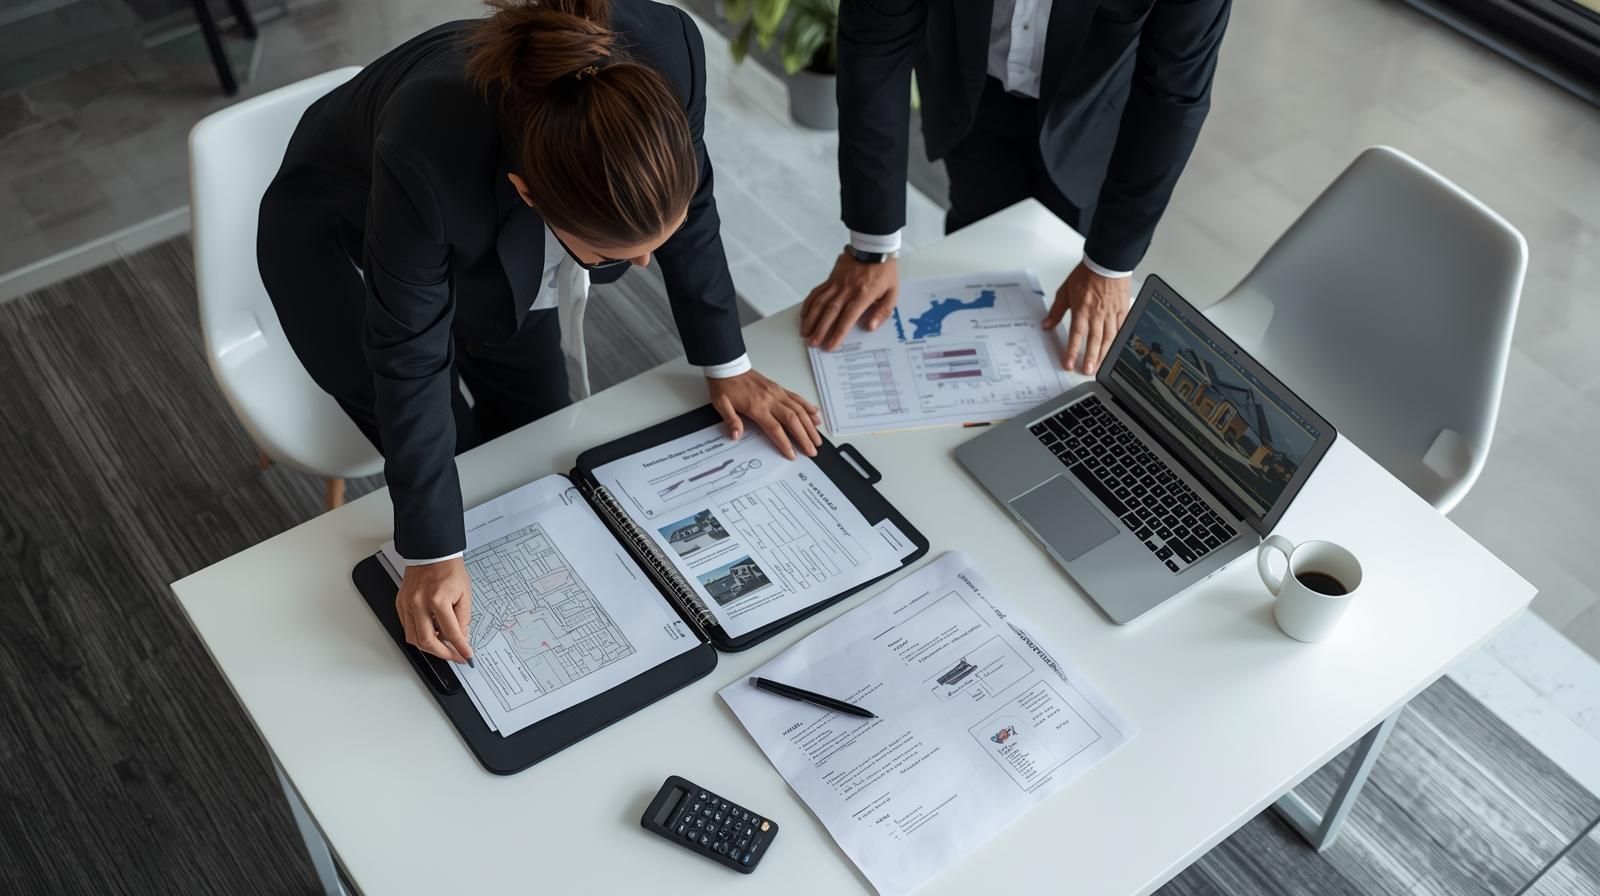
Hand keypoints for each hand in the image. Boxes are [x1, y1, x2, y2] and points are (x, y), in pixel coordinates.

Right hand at [395, 557, 472, 663]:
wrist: (432, 553)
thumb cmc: (449, 569)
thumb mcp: (464, 593)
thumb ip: (463, 618)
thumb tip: (461, 638)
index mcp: (438, 599)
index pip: (450, 632)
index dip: (460, 648)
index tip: (466, 657)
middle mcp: (419, 603)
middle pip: (427, 641)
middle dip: (443, 654)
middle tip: (454, 656)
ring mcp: (407, 604)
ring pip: (413, 638)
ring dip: (429, 647)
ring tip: (443, 647)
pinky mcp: (400, 604)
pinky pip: (407, 628)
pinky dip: (418, 635)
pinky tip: (430, 634)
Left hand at [708, 369, 822, 460]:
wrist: (729, 367)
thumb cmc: (725, 386)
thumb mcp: (721, 405)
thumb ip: (731, 421)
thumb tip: (736, 436)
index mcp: (757, 407)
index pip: (775, 428)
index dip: (785, 443)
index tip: (792, 454)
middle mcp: (771, 400)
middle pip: (793, 420)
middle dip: (805, 437)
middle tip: (812, 450)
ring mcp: (777, 393)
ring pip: (799, 410)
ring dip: (810, 425)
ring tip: (817, 438)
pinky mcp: (779, 388)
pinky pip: (797, 398)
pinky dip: (808, 407)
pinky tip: (815, 414)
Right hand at [800, 253, 898, 350]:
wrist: (873, 247)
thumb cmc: (884, 271)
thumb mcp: (893, 292)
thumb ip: (883, 311)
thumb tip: (870, 327)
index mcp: (863, 295)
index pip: (848, 318)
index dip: (838, 333)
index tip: (831, 345)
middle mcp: (847, 290)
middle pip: (830, 313)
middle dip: (820, 330)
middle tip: (813, 343)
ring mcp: (836, 283)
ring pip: (820, 303)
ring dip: (811, 319)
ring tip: (805, 332)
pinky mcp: (831, 278)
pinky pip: (817, 292)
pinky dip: (809, 303)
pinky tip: (804, 314)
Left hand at [1043, 263, 1132, 374]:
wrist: (1108, 261)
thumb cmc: (1088, 273)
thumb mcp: (1065, 291)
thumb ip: (1056, 311)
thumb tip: (1046, 324)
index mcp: (1083, 309)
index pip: (1076, 334)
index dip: (1072, 351)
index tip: (1068, 363)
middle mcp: (1098, 313)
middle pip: (1094, 340)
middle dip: (1090, 358)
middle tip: (1087, 370)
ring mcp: (1112, 313)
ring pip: (1109, 338)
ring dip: (1104, 354)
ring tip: (1099, 365)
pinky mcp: (1123, 310)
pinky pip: (1121, 329)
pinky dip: (1118, 341)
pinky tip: (1116, 350)